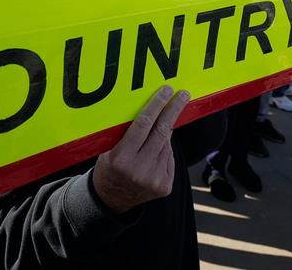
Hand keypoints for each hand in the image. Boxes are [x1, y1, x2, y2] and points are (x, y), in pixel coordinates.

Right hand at [92, 86, 189, 214]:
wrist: (112, 199)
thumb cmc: (109, 167)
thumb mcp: (110, 148)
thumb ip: (128, 132)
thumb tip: (152, 109)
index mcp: (121, 158)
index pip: (143, 124)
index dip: (156, 105)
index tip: (166, 91)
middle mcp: (139, 170)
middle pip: (161, 132)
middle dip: (173, 110)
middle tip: (182, 95)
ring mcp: (154, 179)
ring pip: (166, 144)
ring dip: (166, 131)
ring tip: (160, 126)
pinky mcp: (164, 186)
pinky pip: (169, 158)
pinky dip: (165, 149)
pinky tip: (156, 150)